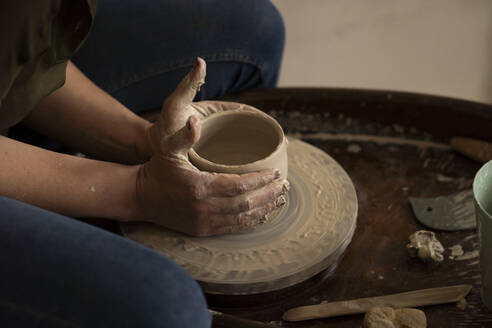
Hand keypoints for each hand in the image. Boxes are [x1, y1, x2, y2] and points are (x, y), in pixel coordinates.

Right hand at [135, 58, 286, 235]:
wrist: (140, 197)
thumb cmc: (157, 169)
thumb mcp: (167, 149)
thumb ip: (184, 137)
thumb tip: (195, 121)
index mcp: (199, 187)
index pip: (239, 185)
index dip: (260, 179)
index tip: (274, 172)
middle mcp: (203, 208)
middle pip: (245, 204)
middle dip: (267, 194)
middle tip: (282, 184)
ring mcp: (203, 222)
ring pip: (242, 219)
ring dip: (263, 209)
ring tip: (278, 199)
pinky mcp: (201, 231)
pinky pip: (232, 228)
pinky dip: (249, 221)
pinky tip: (261, 214)